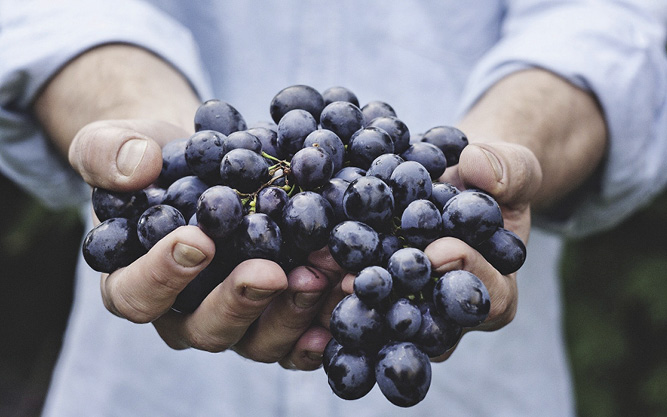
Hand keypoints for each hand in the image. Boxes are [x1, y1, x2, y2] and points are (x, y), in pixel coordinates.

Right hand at [70, 118, 344, 369]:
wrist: (204, 163)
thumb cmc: (154, 159)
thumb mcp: (115, 142)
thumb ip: (108, 153)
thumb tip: (137, 167)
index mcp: (134, 282)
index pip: (136, 295)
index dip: (163, 275)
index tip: (198, 240)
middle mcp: (184, 313)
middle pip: (206, 329)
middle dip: (240, 301)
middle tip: (271, 272)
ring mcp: (235, 320)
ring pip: (259, 339)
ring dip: (294, 311)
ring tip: (324, 273)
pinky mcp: (275, 315)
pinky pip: (299, 336)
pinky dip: (324, 322)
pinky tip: (347, 297)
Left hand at [336, 141, 541, 360]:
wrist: (453, 182)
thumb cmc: (489, 180)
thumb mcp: (512, 167)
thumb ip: (507, 169)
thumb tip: (477, 166)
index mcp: (495, 290)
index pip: (489, 296)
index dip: (468, 274)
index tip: (440, 250)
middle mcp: (449, 313)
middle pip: (429, 323)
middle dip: (398, 301)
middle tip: (364, 281)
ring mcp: (409, 309)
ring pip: (386, 321)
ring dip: (356, 303)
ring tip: (327, 279)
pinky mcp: (376, 297)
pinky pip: (356, 301)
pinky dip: (332, 288)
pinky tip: (306, 272)